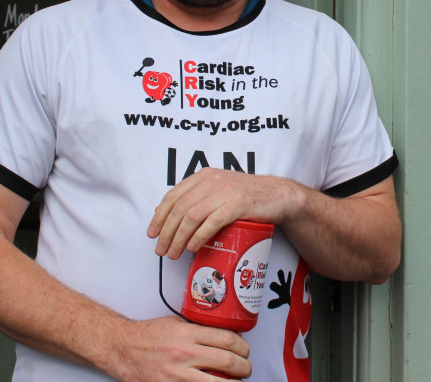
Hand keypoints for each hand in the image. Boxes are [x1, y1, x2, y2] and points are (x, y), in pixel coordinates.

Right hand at [102, 315, 249, 380]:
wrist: (122, 348)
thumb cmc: (148, 335)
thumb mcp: (176, 322)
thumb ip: (198, 329)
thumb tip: (224, 335)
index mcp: (187, 333)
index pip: (226, 339)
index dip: (243, 346)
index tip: (245, 349)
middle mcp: (184, 353)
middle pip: (227, 362)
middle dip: (244, 367)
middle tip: (246, 368)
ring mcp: (177, 374)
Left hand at [147, 168, 297, 258]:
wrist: (277, 196)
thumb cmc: (247, 197)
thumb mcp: (219, 189)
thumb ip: (199, 196)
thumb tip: (172, 215)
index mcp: (204, 176)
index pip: (172, 195)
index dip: (159, 216)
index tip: (152, 233)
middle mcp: (212, 180)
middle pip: (179, 208)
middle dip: (166, 232)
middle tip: (161, 250)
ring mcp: (225, 191)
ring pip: (191, 216)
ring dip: (179, 238)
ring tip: (174, 253)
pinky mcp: (237, 205)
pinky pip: (212, 222)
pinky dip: (199, 236)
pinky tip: (193, 247)